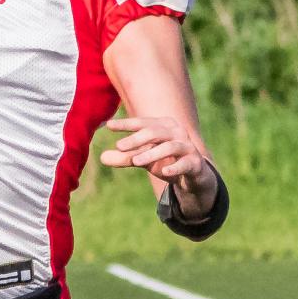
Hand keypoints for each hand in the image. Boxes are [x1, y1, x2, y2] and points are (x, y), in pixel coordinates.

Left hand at [100, 117, 214, 208]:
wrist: (192, 176)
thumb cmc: (166, 161)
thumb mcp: (143, 159)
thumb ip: (125, 157)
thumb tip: (101, 158)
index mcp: (163, 126)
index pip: (142, 123)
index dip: (126, 124)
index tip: (109, 126)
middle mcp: (177, 132)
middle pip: (155, 132)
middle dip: (137, 139)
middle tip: (119, 146)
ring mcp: (187, 146)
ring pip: (169, 147)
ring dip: (152, 153)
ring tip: (135, 161)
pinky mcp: (195, 163)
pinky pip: (185, 164)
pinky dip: (175, 167)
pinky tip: (164, 172)